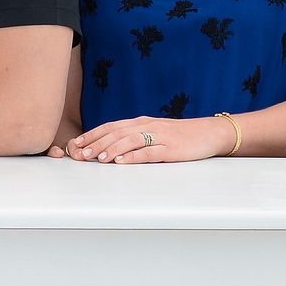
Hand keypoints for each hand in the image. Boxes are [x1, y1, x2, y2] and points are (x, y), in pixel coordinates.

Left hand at [64, 116, 233, 163]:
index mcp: (141, 122)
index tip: (77, 144)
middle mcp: (147, 126)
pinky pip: (149, 152)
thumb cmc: (180, 136)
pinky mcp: (170, 149)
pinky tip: (122, 162)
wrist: (209, 132)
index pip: (111, 126)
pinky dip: (134, 156)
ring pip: (130, 140)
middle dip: (96, 143)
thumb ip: (136, 137)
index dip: (93, 134)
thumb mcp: (155, 132)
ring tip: (97, 158)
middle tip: (81, 154)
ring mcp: (159, 137)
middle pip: (116, 133)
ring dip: (111, 149)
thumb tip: (112, 147)